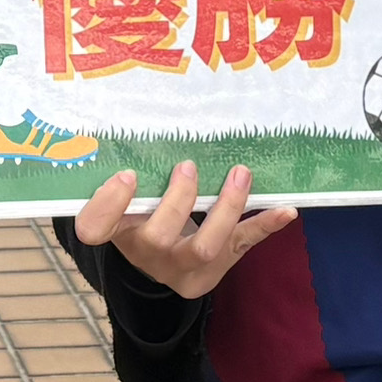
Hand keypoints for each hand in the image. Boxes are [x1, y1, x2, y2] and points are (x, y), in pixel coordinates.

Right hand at [70, 159, 295, 299]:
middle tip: (188, 166)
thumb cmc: (143, 214)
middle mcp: (146, 255)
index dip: (108, 205)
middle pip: (157, 238)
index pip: (94, 228)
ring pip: (203, 248)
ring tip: (240, 175)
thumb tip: (151, 114)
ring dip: (225, 209)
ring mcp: (183, 267)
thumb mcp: (128, 198)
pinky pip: (242, 246)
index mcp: (116, 231)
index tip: (128, 174)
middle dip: (178, 201)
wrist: (165, 264)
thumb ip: (133, 173)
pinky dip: (264, 226)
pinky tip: (286, 211)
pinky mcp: (217, 266)